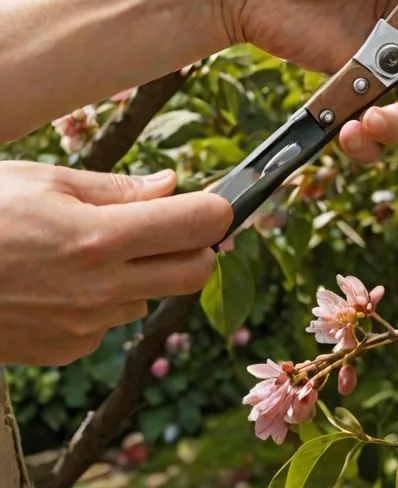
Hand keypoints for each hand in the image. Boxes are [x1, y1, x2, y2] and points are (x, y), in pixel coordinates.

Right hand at [0, 161, 230, 365]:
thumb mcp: (47, 181)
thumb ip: (119, 189)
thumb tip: (172, 185)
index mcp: (101, 237)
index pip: (203, 225)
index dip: (215, 208)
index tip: (208, 199)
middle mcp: (100, 288)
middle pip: (196, 272)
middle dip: (193, 246)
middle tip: (166, 224)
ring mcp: (83, 326)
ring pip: (151, 297)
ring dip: (142, 274)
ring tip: (89, 250)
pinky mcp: (64, 351)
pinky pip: (110, 323)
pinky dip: (102, 301)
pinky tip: (61, 281)